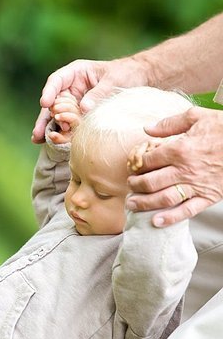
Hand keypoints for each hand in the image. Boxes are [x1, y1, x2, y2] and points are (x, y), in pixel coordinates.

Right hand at [32, 56, 149, 142]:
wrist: (139, 80)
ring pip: (57, 115)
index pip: (57, 80)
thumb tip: (83, 109)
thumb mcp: (114, 80)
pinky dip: (61, 133)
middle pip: (53, 102)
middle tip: (37, 132)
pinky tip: (52, 143)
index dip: (49, 92)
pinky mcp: (80, 115)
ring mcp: (74, 103)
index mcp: (76, 73)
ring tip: (38, 140)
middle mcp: (71, 88)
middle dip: (44, 117)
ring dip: (48, 128)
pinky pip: (69, 124)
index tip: (45, 103)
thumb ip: (99, 93)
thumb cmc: (125, 73)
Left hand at [126, 107, 222, 225]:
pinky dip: (170, 218)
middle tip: (130, 185)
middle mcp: (184, 170)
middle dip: (135, 185)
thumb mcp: (197, 116)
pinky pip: (187, 211)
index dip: (136, 164)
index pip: (148, 161)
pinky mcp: (209, 197)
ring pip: (163, 198)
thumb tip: (147, 129)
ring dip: (144, 203)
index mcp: (179, 149)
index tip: (133, 166)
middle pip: (150, 182)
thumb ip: (169, 123)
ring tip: (132, 204)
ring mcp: (196, 186)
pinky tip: (155, 221)